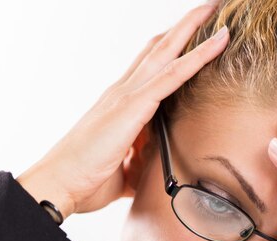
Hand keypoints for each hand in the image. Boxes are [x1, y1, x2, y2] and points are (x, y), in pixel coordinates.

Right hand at [16, 3, 228, 219]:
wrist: (58, 186)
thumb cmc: (86, 180)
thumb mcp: (125, 170)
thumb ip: (141, 163)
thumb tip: (156, 170)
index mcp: (121, 105)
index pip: (151, 66)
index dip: (173, 48)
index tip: (197, 34)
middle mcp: (123, 92)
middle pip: (159, 47)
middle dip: (187, 25)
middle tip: (212, 7)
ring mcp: (126, 95)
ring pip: (167, 51)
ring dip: (194, 27)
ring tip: (217, 8)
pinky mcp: (132, 107)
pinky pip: (172, 75)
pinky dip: (198, 56)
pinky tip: (219, 41)